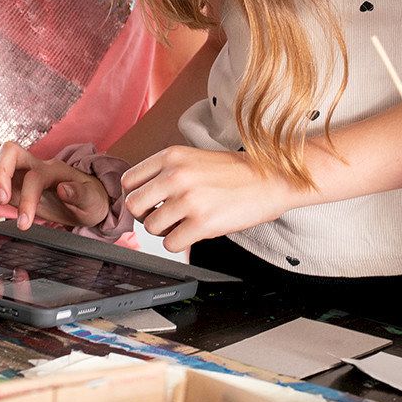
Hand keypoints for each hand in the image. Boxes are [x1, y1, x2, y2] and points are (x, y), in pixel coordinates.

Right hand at [0, 141, 108, 230]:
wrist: (88, 200)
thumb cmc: (91, 199)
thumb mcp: (93, 201)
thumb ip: (80, 194)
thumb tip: (64, 189)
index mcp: (55, 171)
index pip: (34, 177)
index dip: (26, 199)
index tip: (24, 223)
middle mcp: (36, 165)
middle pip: (10, 149)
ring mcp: (23, 169)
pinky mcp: (15, 179)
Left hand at [121, 147, 300, 254]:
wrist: (271, 178)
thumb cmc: (235, 172)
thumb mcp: (194, 158)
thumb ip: (167, 172)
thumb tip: (142, 196)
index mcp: (171, 156)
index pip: (129, 181)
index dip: (137, 196)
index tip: (149, 203)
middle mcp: (175, 175)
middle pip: (133, 205)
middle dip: (146, 216)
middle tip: (163, 217)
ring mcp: (188, 199)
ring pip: (151, 228)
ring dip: (165, 231)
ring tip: (184, 224)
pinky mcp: (202, 223)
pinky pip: (170, 244)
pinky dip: (180, 243)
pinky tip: (194, 233)